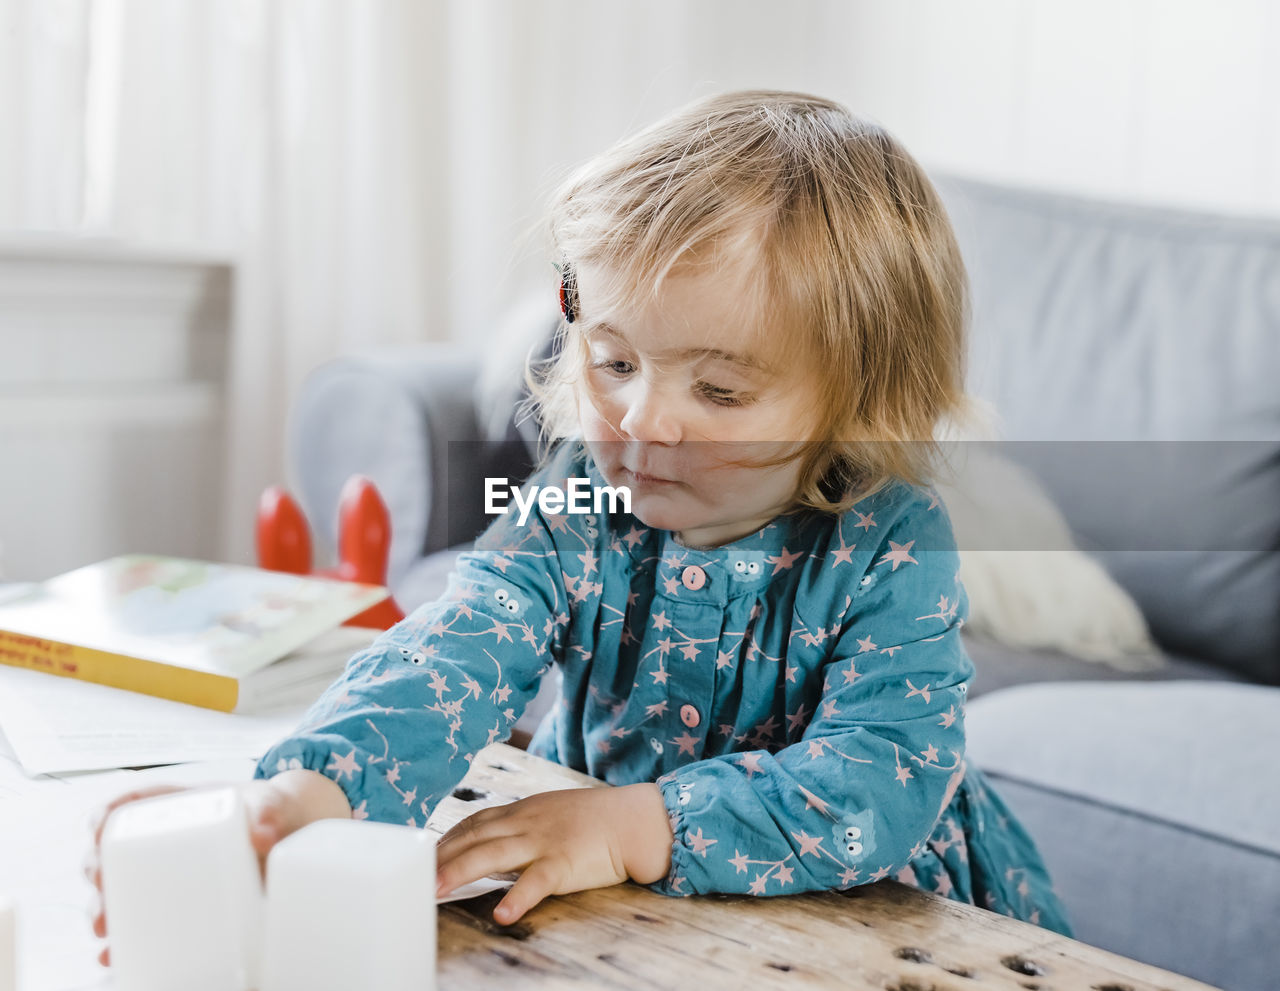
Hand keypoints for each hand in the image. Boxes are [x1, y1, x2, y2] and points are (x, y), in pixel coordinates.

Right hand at [84, 770, 350, 966]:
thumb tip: (263, 836)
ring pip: (119, 889)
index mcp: (179, 806)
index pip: (130, 803)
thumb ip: (271, 813)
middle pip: (113, 850)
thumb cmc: (275, 814)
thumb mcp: (273, 805)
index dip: (106, 814)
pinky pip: (143, 922)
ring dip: (103, 910)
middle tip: (100, 888)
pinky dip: (125, 941)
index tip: (98, 828)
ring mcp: (170, 874)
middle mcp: (164, 841)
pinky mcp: (182, 906)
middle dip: (96, 870)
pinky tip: (116, 957)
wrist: (296, 838)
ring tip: (104, 931)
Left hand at [434, 783, 673, 924]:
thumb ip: (523, 826)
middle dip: (441, 856)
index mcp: (523, 811)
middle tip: (412, 874)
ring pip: (493, 854)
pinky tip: (502, 914)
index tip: (424, 853)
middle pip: (474, 836)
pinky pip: (536, 881)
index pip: (474, 821)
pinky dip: (518, 897)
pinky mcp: (564, 863)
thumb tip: (495, 843)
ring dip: (461, 870)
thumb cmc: (595, 821)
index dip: (447, 838)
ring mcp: (544, 841)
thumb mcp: (552, 813)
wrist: (633, 821)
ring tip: (437, 889)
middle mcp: (526, 822)